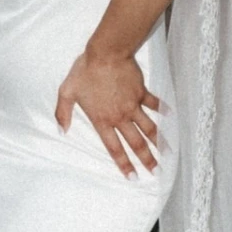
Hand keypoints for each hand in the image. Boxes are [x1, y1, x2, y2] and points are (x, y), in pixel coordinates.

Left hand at [55, 49, 161, 174]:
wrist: (106, 53)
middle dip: (146, 159)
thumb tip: (61, 130)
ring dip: (158, 142)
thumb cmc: (85, 71)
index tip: (133, 177)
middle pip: (136, 143)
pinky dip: (162, 110)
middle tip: (156, 171)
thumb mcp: (67, 92)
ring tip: (166, 153)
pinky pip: (154, 103)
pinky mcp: (141, 92)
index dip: (124, 164)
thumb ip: (62, 113)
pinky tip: (170, 116)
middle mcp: (120, 117)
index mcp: (102, 120)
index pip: (114, 148)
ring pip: (149, 128)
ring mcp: (133, 105)